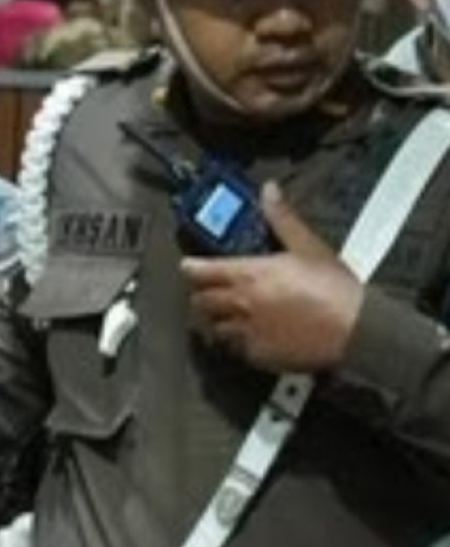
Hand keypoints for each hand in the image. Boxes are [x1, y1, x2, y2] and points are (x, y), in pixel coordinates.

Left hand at [180, 181, 363, 372]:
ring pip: (212, 327)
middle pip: (199, 301)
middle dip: (202, 294)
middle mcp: (239, 303)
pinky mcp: (256, 355)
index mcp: (247, 274)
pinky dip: (235, 341)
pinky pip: (233, 348)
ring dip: (216, 319)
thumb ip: (282, 219)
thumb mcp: (308, 246)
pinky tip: (247, 335)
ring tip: (228, 314)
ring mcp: (245, 331)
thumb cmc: (334, 288)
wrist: (355, 330)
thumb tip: (268, 191)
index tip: (190, 266)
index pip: (198, 271)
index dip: (191, 268)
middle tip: (212, 290)